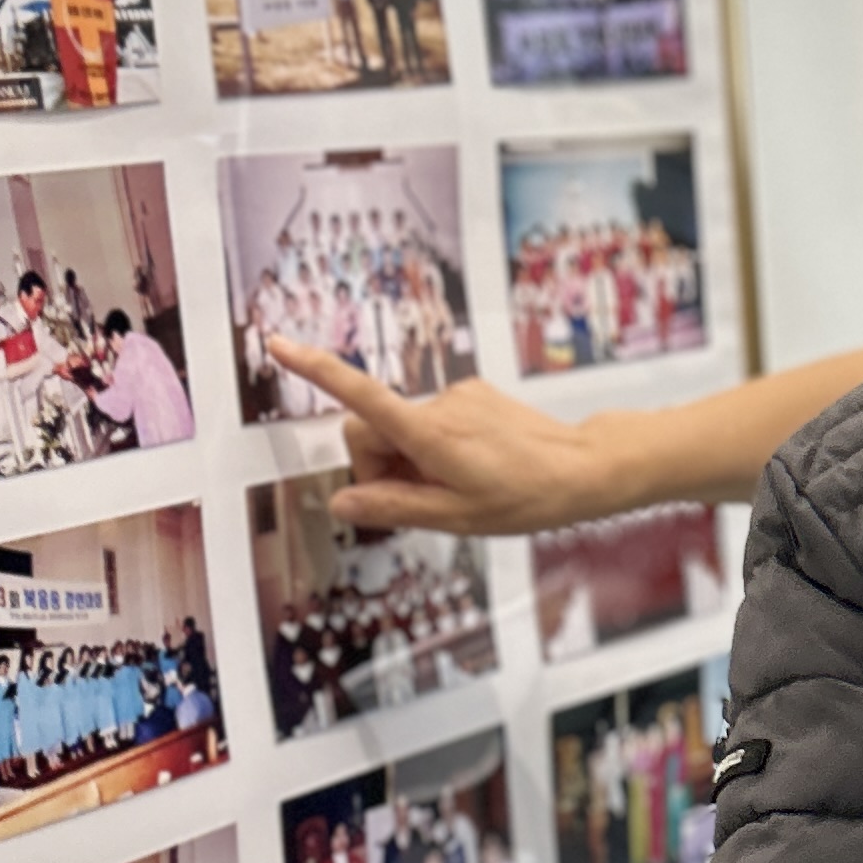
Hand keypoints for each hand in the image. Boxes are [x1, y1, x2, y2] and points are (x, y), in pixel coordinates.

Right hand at [272, 339, 623, 535]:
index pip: (361, 398)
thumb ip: (393, 507)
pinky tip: (471, 464)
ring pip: (400, 428)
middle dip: (377, 464)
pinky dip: (433, 444)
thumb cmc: (526, 498)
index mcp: (431, 436)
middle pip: (369, 429)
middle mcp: (440, 405)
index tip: (278, 345)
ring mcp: (457, 395)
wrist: (584, 468)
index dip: (316, 372)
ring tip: (457, 484)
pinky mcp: (471, 393)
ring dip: (410, 458)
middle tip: (418, 498)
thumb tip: (341, 502)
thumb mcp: (456, 518)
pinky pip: (430, 419)